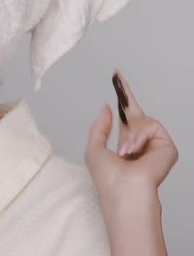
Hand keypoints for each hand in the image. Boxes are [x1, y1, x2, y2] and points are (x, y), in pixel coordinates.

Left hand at [85, 69, 178, 255]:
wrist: (123, 190)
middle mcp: (141, 143)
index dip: (122, 98)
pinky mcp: (167, 148)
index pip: (125, 118)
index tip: (117, 78)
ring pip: (142, 120)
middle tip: (116, 72)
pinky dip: (140, 137)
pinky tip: (134, 151)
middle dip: (125, 92)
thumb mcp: (94, 147)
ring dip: (130, 134)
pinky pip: (152, 126)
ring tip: (125, 151)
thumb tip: (107, 105)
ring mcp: (155, 145)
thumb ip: (100, 126)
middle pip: (136, 112)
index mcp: (125, 144)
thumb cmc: (107, 176)